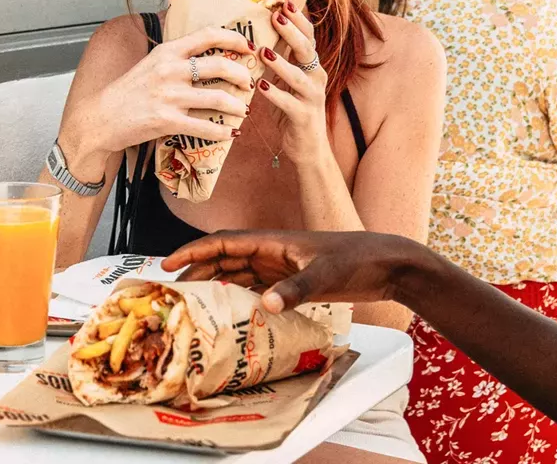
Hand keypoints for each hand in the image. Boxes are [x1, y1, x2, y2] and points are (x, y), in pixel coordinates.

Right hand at [65, 25, 254, 164]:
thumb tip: (205, 51)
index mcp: (167, 52)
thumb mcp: (150, 63)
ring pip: (219, 98)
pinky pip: (205, 126)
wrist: (101, 118)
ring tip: (243, 110)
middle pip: (220, 65)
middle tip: (249, 83)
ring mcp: (170, 96)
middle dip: (242, 75)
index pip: (207, 35)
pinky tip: (230, 133)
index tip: (248, 46)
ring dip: (238, 106)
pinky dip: (223, 131)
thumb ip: (175, 56)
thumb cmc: (127, 92)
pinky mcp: (168, 121)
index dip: (234, 38)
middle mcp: (170, 70)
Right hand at [161, 229, 428, 312]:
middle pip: (223, 260)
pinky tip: (228, 316)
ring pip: (236, 275)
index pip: (223, 242)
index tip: (167, 264)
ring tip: (192, 306)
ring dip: (214, 286)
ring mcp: (281, 267)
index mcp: (273, 241)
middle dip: (196, 273)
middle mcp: (271, 252)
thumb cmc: (359, 260)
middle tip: (172, 294)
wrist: (388, 265)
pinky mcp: (292, 282)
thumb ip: (295, 290)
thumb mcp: (326, 275)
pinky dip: (238, 299)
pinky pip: (255, 288)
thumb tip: (264, 305)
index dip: (193, 251)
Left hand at [256, 1, 328, 163]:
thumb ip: (280, 58)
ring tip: (263, 51)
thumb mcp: (287, 80)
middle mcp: (316, 77)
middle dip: (292, 32)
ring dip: (281, 63)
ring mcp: (312, 97)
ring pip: (299, 76)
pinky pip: (290, 103)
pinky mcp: (304, 116)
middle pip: (308, 50)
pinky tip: (262, 87)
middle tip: (276, 17)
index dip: (298, 19)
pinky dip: (276, 95)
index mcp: (312, 65)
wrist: (308, 147)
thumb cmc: (293, 109)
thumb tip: (260, 32)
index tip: (283, 3)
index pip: (308, 36)